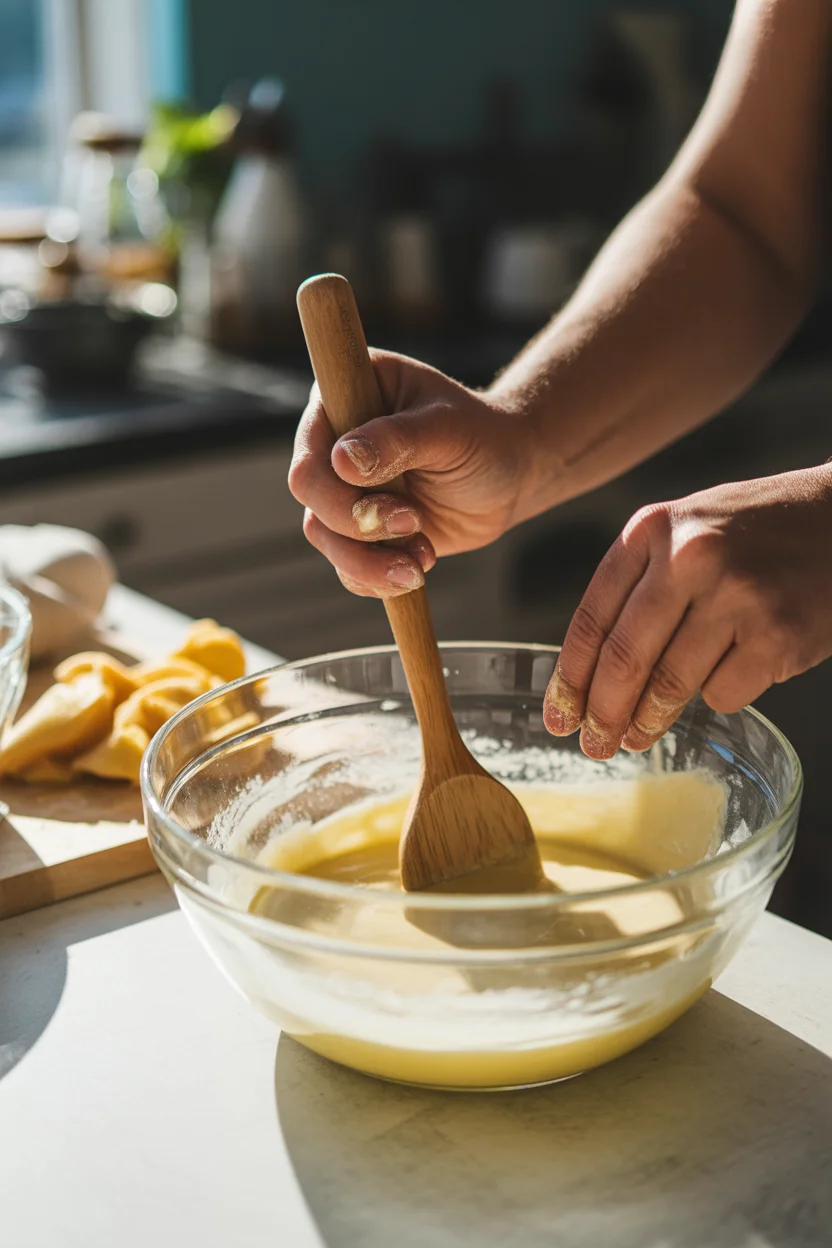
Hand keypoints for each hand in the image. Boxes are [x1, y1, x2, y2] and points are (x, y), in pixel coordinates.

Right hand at [289, 350, 529, 596]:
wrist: (510, 477)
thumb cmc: (482, 437)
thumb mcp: (448, 429)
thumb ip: (397, 440)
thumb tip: (341, 461)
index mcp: (346, 395)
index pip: (311, 446)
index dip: (336, 481)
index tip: (395, 495)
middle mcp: (333, 441)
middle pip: (311, 493)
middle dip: (359, 521)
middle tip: (412, 523)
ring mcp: (343, 488)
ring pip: (323, 534)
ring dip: (369, 559)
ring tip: (419, 562)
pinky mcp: (358, 530)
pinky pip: (344, 565)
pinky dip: (377, 578)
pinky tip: (416, 569)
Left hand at [544, 465, 831, 757]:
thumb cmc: (755, 531)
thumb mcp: (684, 531)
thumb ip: (639, 584)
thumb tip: (590, 673)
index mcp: (652, 529)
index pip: (592, 619)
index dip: (570, 678)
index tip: (558, 717)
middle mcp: (689, 556)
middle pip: (624, 659)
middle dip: (603, 714)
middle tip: (594, 745)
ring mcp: (737, 595)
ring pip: (670, 684)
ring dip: (648, 722)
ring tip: (637, 737)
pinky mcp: (778, 634)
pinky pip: (724, 693)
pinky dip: (716, 697)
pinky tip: (724, 681)